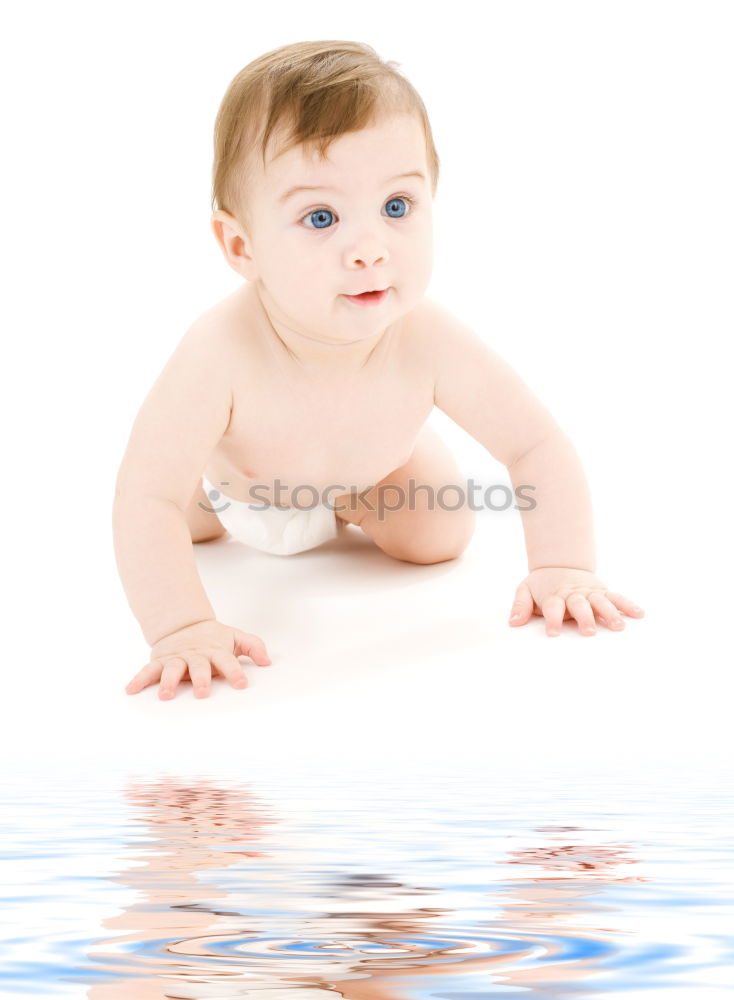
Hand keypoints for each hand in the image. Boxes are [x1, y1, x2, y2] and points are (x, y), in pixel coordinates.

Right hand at [125, 620, 271, 699]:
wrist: (182, 624)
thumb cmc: (212, 638)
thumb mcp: (234, 637)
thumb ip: (253, 646)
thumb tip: (268, 661)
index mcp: (215, 651)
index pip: (227, 660)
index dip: (234, 672)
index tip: (242, 684)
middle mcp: (195, 655)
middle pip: (198, 666)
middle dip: (200, 679)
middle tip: (202, 693)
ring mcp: (176, 658)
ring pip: (172, 669)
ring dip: (168, 682)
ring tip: (166, 696)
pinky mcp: (160, 661)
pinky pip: (148, 671)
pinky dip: (139, 680)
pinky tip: (131, 690)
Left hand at [508, 567, 644, 636]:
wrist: (559, 563)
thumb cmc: (541, 584)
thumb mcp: (525, 590)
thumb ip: (520, 606)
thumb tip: (513, 622)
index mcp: (554, 595)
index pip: (552, 607)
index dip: (553, 620)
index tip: (553, 633)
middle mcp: (573, 594)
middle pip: (579, 605)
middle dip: (584, 618)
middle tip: (589, 632)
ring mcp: (589, 592)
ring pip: (600, 601)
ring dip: (610, 613)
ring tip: (618, 627)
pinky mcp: (602, 591)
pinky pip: (616, 597)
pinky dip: (627, 604)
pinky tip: (639, 614)